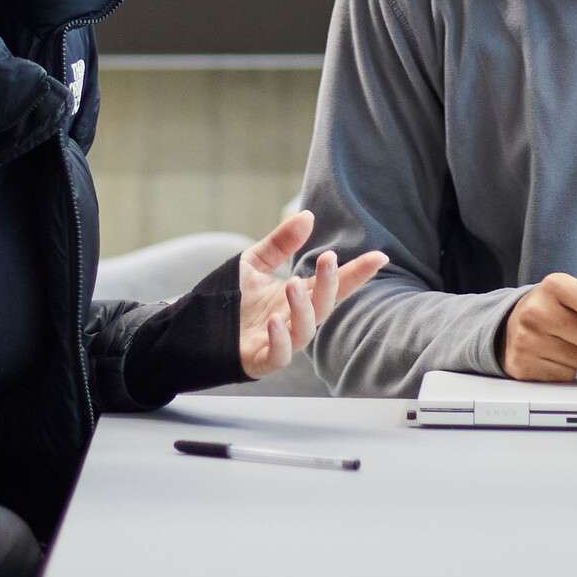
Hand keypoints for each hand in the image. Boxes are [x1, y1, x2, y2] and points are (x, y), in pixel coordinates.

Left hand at [234, 210, 385, 377]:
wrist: (197, 329)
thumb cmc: (229, 299)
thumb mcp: (254, 262)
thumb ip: (281, 243)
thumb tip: (308, 216)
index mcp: (298, 297)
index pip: (333, 285)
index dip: (357, 273)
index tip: (379, 256)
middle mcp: (294, 319)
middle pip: (324, 305)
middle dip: (330, 284)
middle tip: (327, 260)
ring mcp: (280, 341)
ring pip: (305, 330)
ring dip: (303, 308)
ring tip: (293, 284)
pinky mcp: (261, 360)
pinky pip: (279, 355)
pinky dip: (280, 340)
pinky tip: (275, 321)